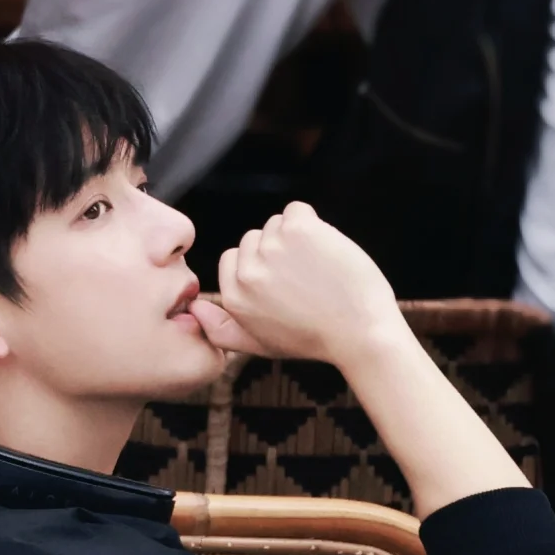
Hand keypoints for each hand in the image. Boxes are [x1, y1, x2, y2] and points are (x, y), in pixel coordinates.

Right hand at [189, 201, 399, 362]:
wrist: (361, 333)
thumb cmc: (314, 340)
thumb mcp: (261, 345)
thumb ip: (222, 330)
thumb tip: (192, 310)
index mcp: (234, 298)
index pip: (234, 257)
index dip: (263, 267)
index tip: (287, 285)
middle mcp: (247, 273)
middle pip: (255, 238)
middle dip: (279, 252)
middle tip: (306, 282)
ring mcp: (271, 248)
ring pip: (277, 224)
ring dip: (298, 239)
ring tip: (318, 270)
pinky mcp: (298, 229)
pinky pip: (297, 210)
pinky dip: (313, 224)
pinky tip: (326, 252)